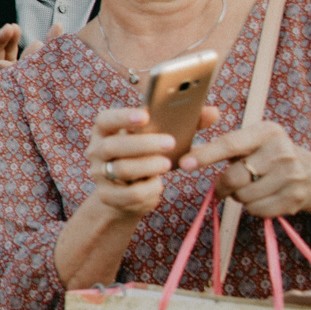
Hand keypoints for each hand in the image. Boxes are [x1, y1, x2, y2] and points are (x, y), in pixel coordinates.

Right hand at [85, 105, 213, 219]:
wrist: (127, 194)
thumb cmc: (148, 158)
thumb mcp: (161, 139)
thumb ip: (186, 125)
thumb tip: (213, 112)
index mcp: (106, 131)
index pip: (105, 120)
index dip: (122, 117)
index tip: (146, 116)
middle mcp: (97, 151)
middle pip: (113, 146)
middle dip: (143, 144)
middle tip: (170, 143)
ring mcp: (99, 175)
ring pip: (122, 170)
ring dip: (148, 166)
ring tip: (167, 164)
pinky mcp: (108, 197)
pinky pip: (130, 194)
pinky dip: (149, 189)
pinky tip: (158, 184)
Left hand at [186, 120, 310, 220]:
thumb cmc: (266, 156)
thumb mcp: (251, 142)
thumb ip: (220, 145)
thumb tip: (183, 153)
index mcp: (267, 132)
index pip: (230, 144)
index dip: (205, 155)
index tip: (184, 164)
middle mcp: (282, 151)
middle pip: (235, 177)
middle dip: (223, 185)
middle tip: (223, 186)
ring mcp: (292, 175)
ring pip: (244, 196)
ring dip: (239, 196)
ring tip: (251, 186)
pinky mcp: (295, 198)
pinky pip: (256, 210)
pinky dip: (252, 207)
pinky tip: (262, 196)